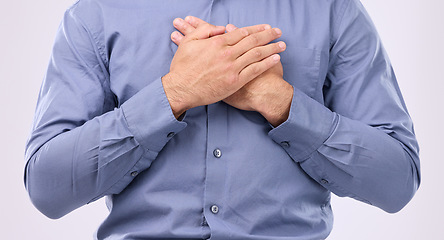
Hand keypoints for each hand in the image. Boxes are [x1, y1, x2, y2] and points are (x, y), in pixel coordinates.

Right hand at [163, 17, 285, 118]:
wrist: (181, 89)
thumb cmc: (182, 67)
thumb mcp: (188, 43)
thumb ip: (204, 31)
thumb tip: (220, 28)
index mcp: (217, 42)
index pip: (241, 32)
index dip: (255, 28)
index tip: (265, 27)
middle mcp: (227, 53)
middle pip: (252, 41)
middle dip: (268, 35)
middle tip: (278, 32)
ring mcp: (232, 68)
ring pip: (257, 54)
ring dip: (272, 48)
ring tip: (282, 44)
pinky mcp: (235, 82)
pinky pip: (255, 70)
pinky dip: (267, 63)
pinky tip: (276, 59)